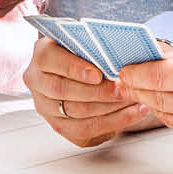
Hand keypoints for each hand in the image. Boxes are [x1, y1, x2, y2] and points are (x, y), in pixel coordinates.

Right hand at [25, 37, 152, 146]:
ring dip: (109, 108)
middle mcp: (38, 83)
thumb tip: (117, 52)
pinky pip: (86, 130)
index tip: (98, 74)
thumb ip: (93, 46)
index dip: (73, 68)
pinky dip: (115, 122)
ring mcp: (47, 108)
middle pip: (63, 90)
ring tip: (133, 99)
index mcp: (42, 56)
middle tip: (124, 89)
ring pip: (76, 113)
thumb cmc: (87, 55)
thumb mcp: (85, 43)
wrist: (81, 73)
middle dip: (98, 92)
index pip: (49, 60)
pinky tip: (134, 112)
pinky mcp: (61, 127)